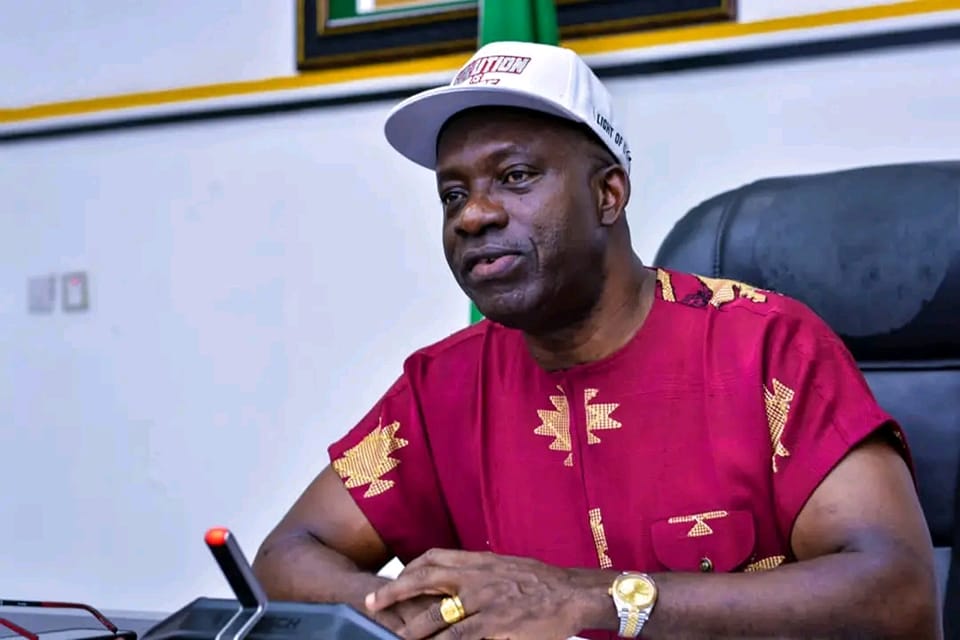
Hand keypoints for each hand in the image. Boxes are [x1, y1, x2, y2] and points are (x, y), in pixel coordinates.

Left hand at [364, 549, 584, 639]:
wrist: (573, 593)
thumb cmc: (542, 583)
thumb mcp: (507, 568)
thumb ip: (481, 573)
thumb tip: (460, 581)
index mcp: (479, 561)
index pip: (434, 558)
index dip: (409, 570)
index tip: (393, 580)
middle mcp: (477, 577)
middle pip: (425, 580)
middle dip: (395, 592)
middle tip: (372, 604)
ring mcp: (485, 602)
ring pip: (438, 616)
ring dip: (413, 629)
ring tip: (396, 638)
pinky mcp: (496, 625)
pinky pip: (461, 637)